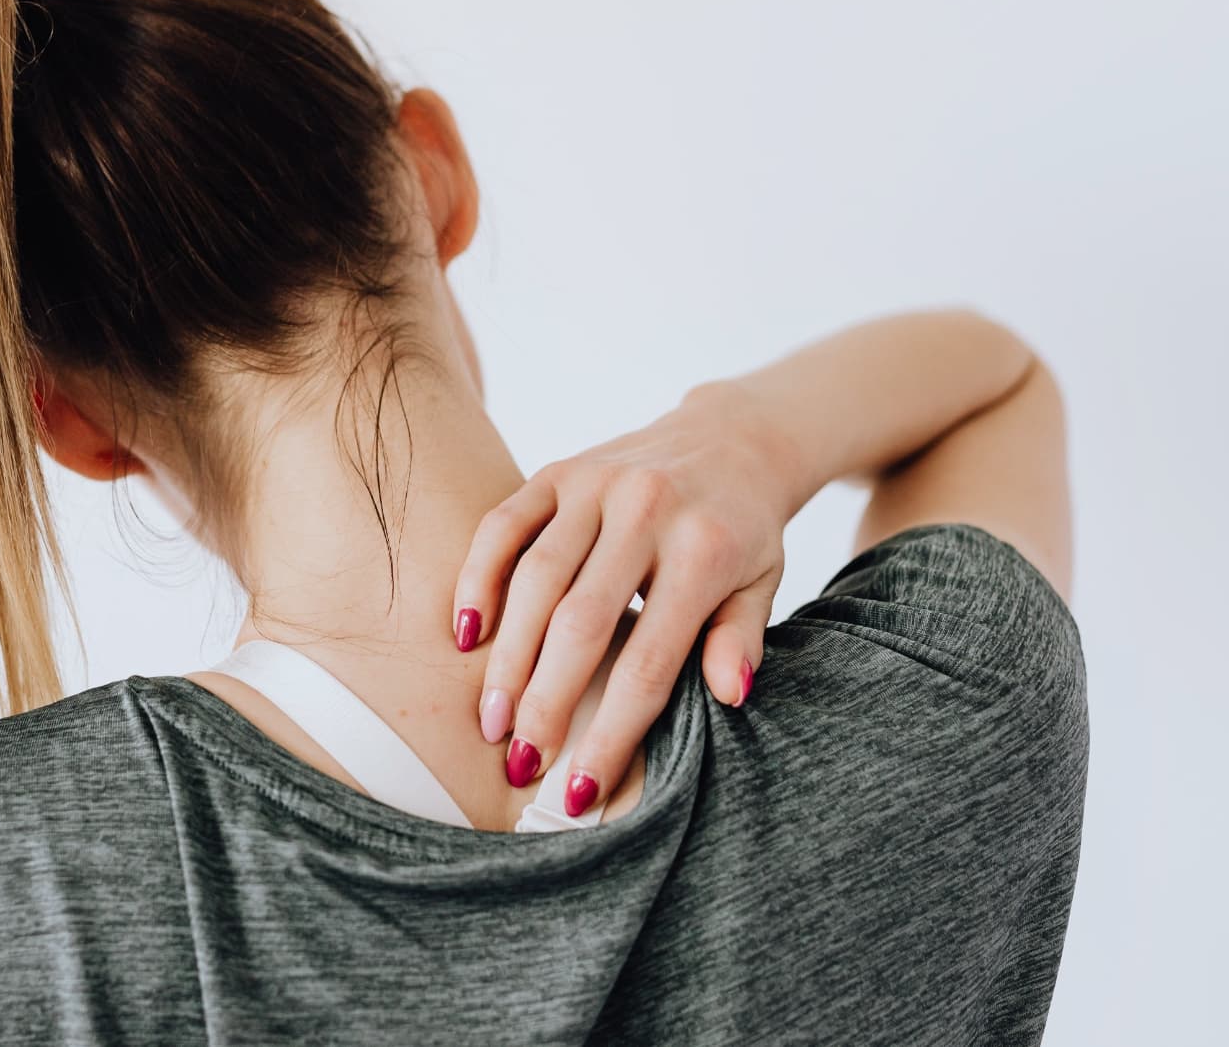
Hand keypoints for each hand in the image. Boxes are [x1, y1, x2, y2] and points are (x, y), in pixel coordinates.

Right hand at [452, 381, 798, 812]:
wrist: (733, 439)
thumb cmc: (744, 532)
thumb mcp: (763, 586)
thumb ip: (740, 639)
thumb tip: (728, 697)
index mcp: (703, 552)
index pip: (648, 662)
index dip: (611, 732)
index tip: (579, 790)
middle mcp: (646, 511)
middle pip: (580, 625)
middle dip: (545, 703)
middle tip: (519, 761)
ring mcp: (597, 485)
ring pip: (534, 581)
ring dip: (506, 657)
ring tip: (491, 719)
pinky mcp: (559, 470)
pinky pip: (503, 527)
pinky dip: (477, 579)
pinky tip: (466, 634)